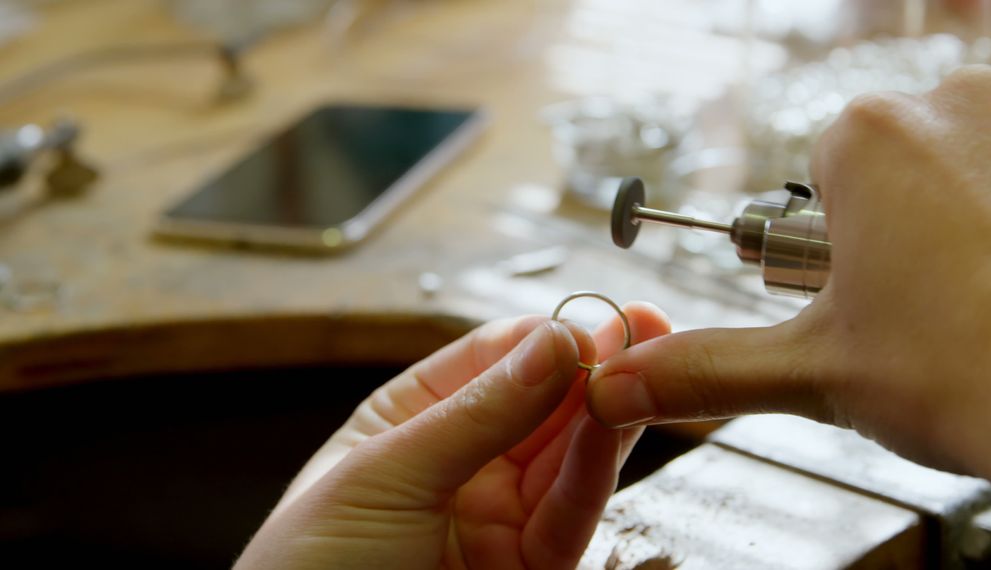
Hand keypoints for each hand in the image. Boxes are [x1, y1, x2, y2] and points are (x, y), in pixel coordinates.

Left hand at [235, 303, 669, 569]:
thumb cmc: (308, 568)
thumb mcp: (386, 474)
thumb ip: (476, 414)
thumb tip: (549, 344)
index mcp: (409, 423)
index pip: (487, 363)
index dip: (538, 339)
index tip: (583, 323)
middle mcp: (461, 467)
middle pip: (538, 405)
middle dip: (587, 368)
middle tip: (638, 331)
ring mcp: (497, 518)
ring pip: (566, 457)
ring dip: (602, 415)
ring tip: (638, 373)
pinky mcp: (528, 569)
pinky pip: (570, 514)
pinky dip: (595, 472)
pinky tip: (611, 430)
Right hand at [586, 66, 990, 560]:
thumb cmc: (959, 380)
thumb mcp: (809, 372)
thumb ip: (701, 368)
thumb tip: (614, 384)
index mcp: (867, 139)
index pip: (830, 171)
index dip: (843, 237)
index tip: (870, 282)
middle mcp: (955, 101)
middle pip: (907, 153)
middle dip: (908, 215)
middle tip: (929, 297)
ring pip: (983, 153)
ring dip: (981, 205)